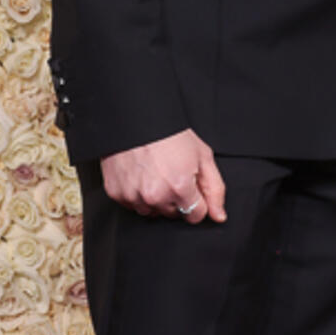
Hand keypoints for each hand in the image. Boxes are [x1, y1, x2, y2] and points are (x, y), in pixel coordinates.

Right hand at [101, 130, 227, 222]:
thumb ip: (214, 189)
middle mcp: (156, 196)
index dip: (196, 200)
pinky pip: (131, 205)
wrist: (136, 118)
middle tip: (171, 174)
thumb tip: (219, 216)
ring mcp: (134, 196)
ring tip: (154, 174)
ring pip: (152, 212)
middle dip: (176, 198)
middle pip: (173, 213)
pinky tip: (139, 175)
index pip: (195, 215)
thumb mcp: (202, 156)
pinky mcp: (116, 193)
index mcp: (180, 187)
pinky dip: (136, 194)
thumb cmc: (170, 134)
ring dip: (155, 199)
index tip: (190, 186)